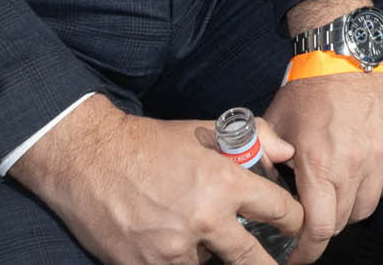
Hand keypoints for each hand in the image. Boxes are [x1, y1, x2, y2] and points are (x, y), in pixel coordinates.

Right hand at [9, 95, 302, 264]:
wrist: (88, 160)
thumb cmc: (150, 143)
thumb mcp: (206, 129)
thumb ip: (256, 137)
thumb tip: (286, 154)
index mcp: (223, 183)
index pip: (279, 211)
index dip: (293, 220)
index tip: (294, 226)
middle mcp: (203, 220)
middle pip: (252, 258)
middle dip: (267, 262)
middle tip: (273, 261)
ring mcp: (172, 249)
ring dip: (210, 256)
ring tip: (200, 236)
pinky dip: (179, 260)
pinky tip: (172, 242)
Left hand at [261, 70, 382, 263]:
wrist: (344, 55)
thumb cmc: (306, 92)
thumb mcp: (274, 125)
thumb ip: (262, 158)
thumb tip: (256, 188)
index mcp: (318, 164)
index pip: (318, 228)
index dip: (307, 251)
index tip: (297, 257)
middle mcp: (353, 165)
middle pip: (342, 222)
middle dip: (323, 228)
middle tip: (311, 219)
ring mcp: (380, 155)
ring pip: (367, 207)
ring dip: (349, 209)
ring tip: (335, 194)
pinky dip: (374, 189)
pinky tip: (359, 175)